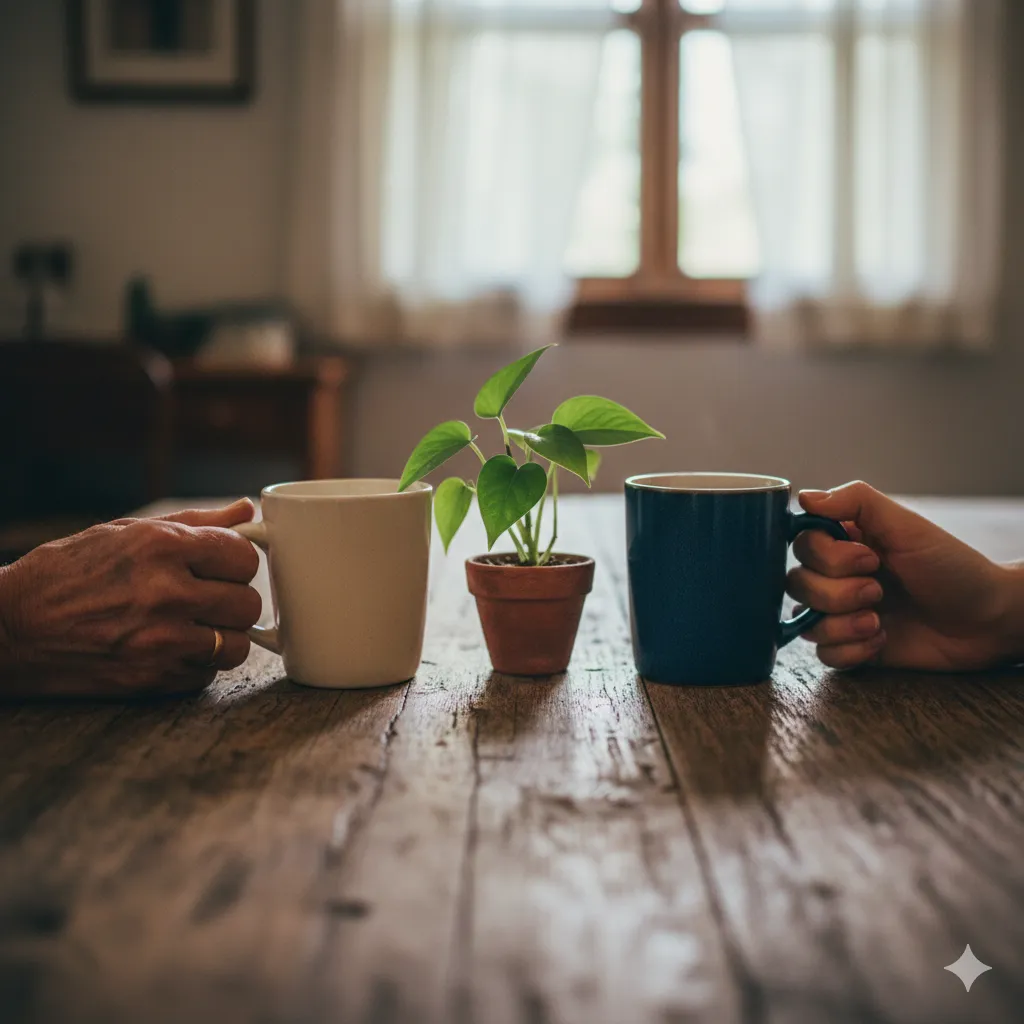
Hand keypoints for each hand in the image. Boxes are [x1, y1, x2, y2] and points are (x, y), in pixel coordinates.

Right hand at [0, 499, 261, 696]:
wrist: (10, 628)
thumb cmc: (66, 573)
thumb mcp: (124, 531)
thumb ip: (194, 523)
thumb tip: (245, 510)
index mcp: (162, 546)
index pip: (245, 557)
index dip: (237, 563)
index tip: (222, 568)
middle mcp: (167, 592)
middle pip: (248, 603)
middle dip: (232, 601)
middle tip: (207, 600)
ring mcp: (162, 640)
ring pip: (237, 645)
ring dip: (222, 638)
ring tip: (193, 627)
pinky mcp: (153, 679)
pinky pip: (206, 674)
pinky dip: (194, 665)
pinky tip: (167, 649)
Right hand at [789, 481, 1023, 670]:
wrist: (986, 621)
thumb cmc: (952, 568)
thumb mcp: (906, 526)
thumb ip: (855, 501)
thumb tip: (804, 497)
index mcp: (846, 542)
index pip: (801, 544)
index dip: (827, 557)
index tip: (870, 558)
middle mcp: (838, 576)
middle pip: (796, 584)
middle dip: (838, 593)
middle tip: (879, 591)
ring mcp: (843, 613)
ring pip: (806, 622)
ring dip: (843, 624)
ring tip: (878, 621)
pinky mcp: (853, 647)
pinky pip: (824, 654)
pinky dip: (851, 650)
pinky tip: (881, 640)